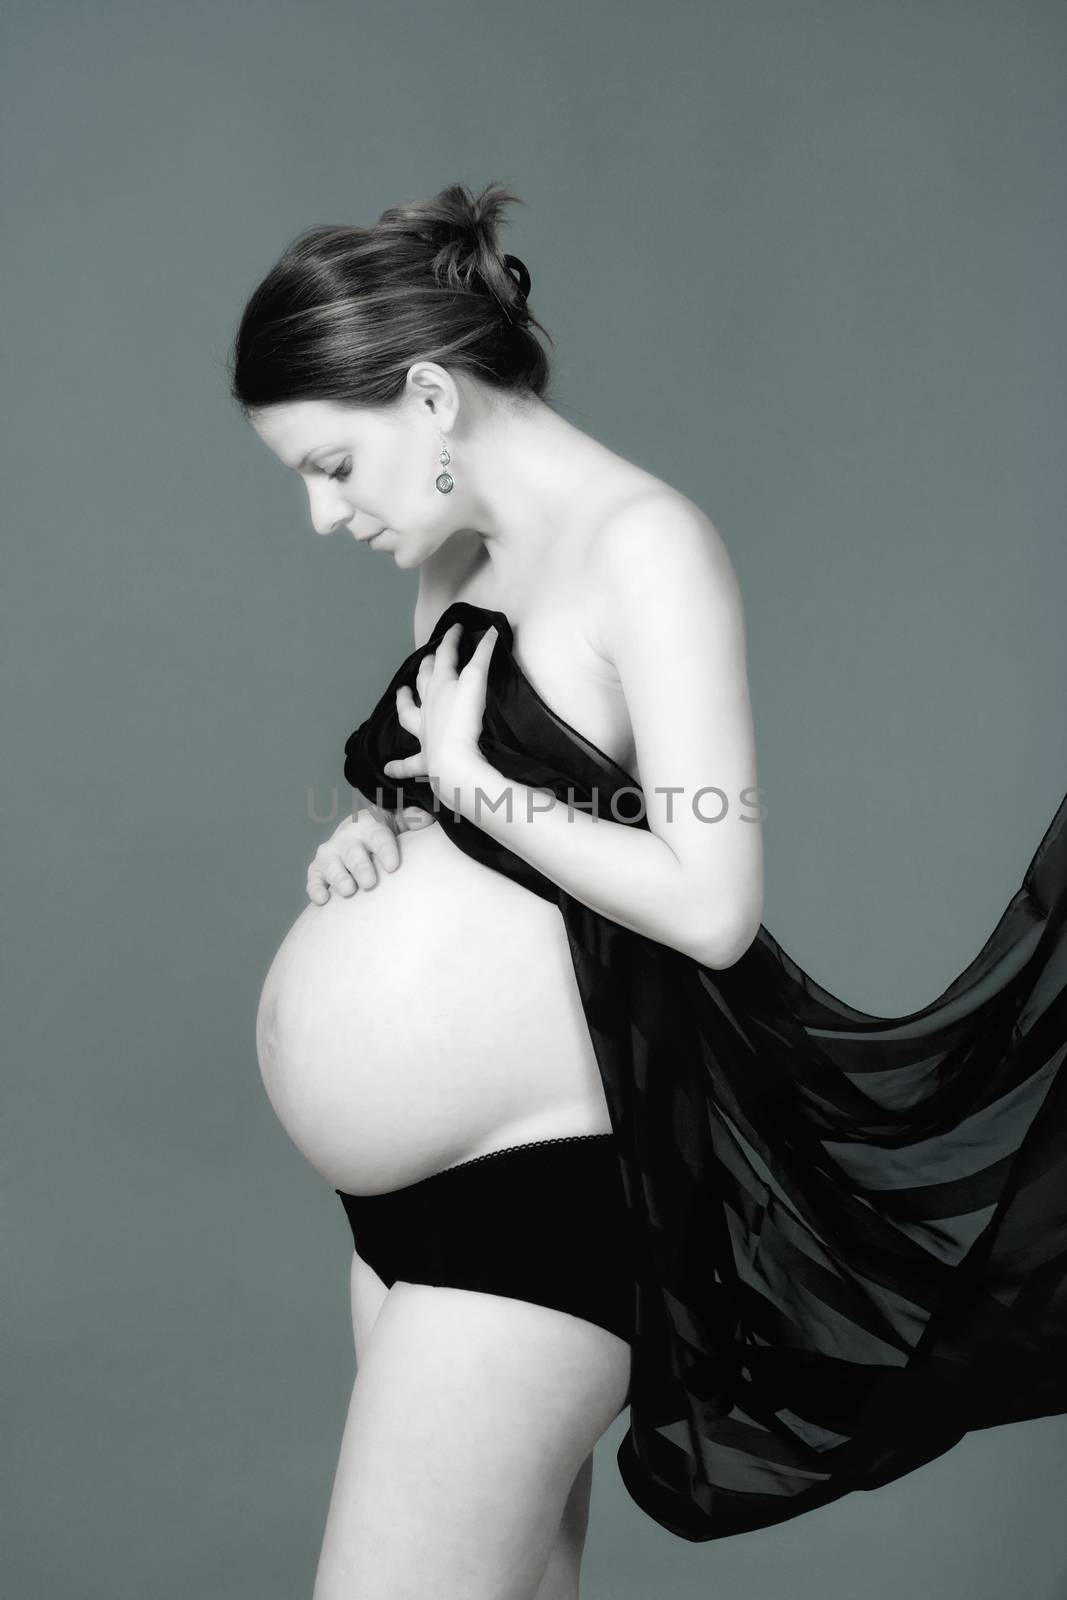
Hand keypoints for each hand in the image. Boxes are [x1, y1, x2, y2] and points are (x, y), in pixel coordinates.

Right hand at [306, 806, 429, 904]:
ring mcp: (330, 854)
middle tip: (370, 883)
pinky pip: (314, 878)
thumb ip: (412, 819)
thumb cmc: (383, 833)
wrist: (356, 834)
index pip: (378, 837)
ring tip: (349, 891)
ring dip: (338, 878)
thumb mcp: (399, 821)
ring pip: (331, 865)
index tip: (393, 866)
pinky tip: (322, 899)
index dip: (385, 850)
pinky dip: (315, 888)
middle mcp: (347, 839)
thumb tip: (428, 818)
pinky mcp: (318, 870)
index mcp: (369, 827)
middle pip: (353, 853)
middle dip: (360, 867)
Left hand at [382, 621, 497, 799]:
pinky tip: (388, 769)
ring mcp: (423, 731)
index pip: (445, 656)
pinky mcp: (425, 758)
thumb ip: (484, 656)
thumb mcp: (477, 682)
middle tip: (428, 657)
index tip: (456, 628)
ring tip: (400, 693)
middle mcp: (427, 706)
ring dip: (403, 702)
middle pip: (423, 680)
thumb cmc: (465, 720)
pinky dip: (398, 767)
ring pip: (408, 713)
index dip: (451, 640)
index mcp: (440, 686)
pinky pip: (409, 764)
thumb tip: (491, 631)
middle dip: (426, 666)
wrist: (453, 759)